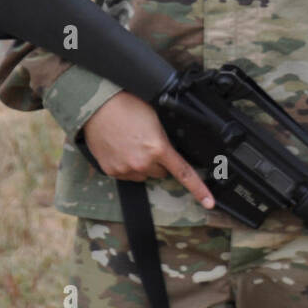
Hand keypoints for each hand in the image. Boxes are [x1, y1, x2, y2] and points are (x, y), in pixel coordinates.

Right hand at [83, 91, 214, 208]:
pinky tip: (120, 149)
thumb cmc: (127, 105)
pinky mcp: (112, 171)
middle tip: (147, 143)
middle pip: (161, 172)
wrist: (98, 106)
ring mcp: (126, 169)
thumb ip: (165, 138)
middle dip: (158, 162)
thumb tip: (171, 149)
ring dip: (142, 165)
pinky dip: (126, 165)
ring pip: (143, 174)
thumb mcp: (155, 118)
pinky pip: (127, 174)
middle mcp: (143, 163)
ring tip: (131, 144)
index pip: (184, 173)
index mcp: (158, 148)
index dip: (199, 190)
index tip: (209, 202)